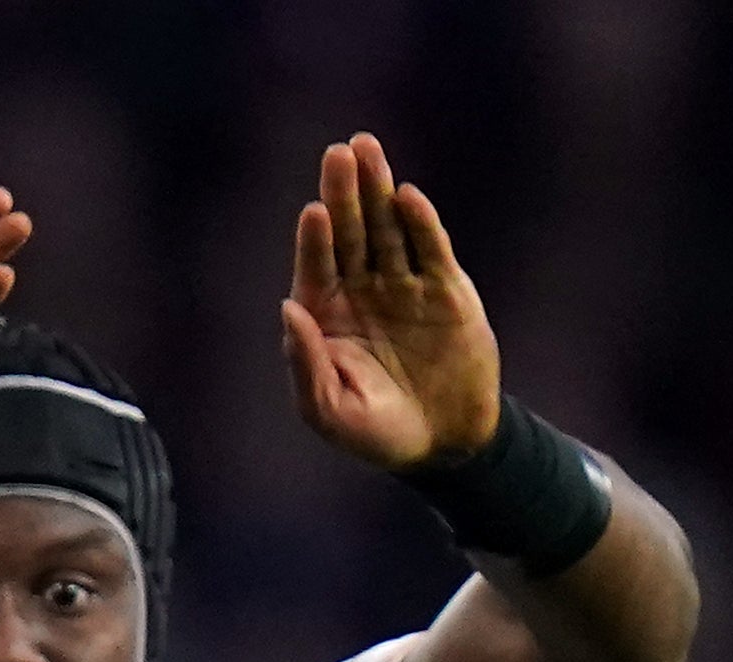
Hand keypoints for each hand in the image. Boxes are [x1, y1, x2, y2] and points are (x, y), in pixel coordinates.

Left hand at [282, 133, 503, 467]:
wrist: (443, 441)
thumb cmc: (376, 432)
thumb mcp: (330, 411)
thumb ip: (305, 363)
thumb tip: (288, 308)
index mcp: (326, 317)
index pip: (316, 268)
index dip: (315, 240)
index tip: (314, 212)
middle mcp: (362, 291)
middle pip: (351, 233)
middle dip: (345, 194)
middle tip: (339, 153)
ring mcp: (403, 284)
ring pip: (388, 229)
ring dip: (379, 190)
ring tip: (367, 149)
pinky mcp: (443, 287)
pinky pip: (429, 248)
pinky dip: (420, 223)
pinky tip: (407, 198)